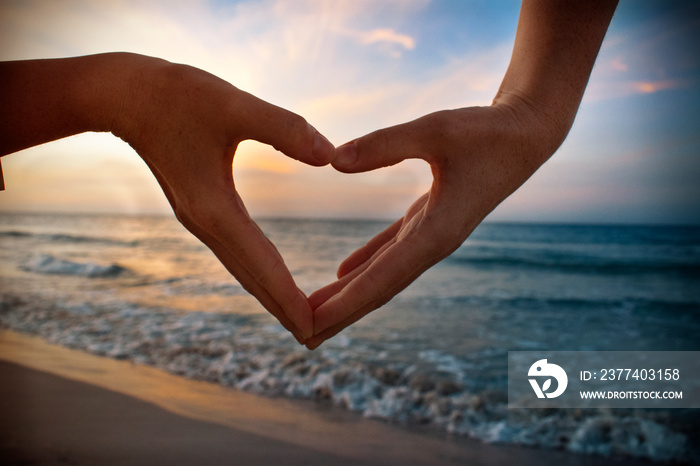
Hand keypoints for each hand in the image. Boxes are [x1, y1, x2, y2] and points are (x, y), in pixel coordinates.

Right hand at [109, 54, 334, 342]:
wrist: (123, 95)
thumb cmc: (175, 95)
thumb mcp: (233, 104)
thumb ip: (284, 129)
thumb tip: (330, 156)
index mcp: (215, 208)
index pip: (262, 264)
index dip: (289, 299)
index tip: (315, 329)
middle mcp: (206, 224)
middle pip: (252, 279)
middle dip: (283, 309)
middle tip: (317, 338)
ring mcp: (200, 220)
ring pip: (243, 269)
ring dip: (271, 294)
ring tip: (300, 318)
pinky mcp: (200, 209)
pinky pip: (236, 251)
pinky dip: (258, 271)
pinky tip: (270, 275)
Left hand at [306, 104, 557, 348]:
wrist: (526, 135)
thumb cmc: (488, 131)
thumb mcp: (436, 130)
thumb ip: (386, 144)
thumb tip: (334, 161)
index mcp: (437, 232)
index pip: (383, 277)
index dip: (345, 303)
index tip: (311, 325)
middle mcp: (433, 243)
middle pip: (380, 288)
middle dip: (342, 315)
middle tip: (303, 339)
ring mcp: (431, 234)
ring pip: (383, 273)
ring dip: (350, 295)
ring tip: (315, 315)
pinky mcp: (430, 220)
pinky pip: (390, 250)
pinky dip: (365, 265)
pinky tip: (342, 275)